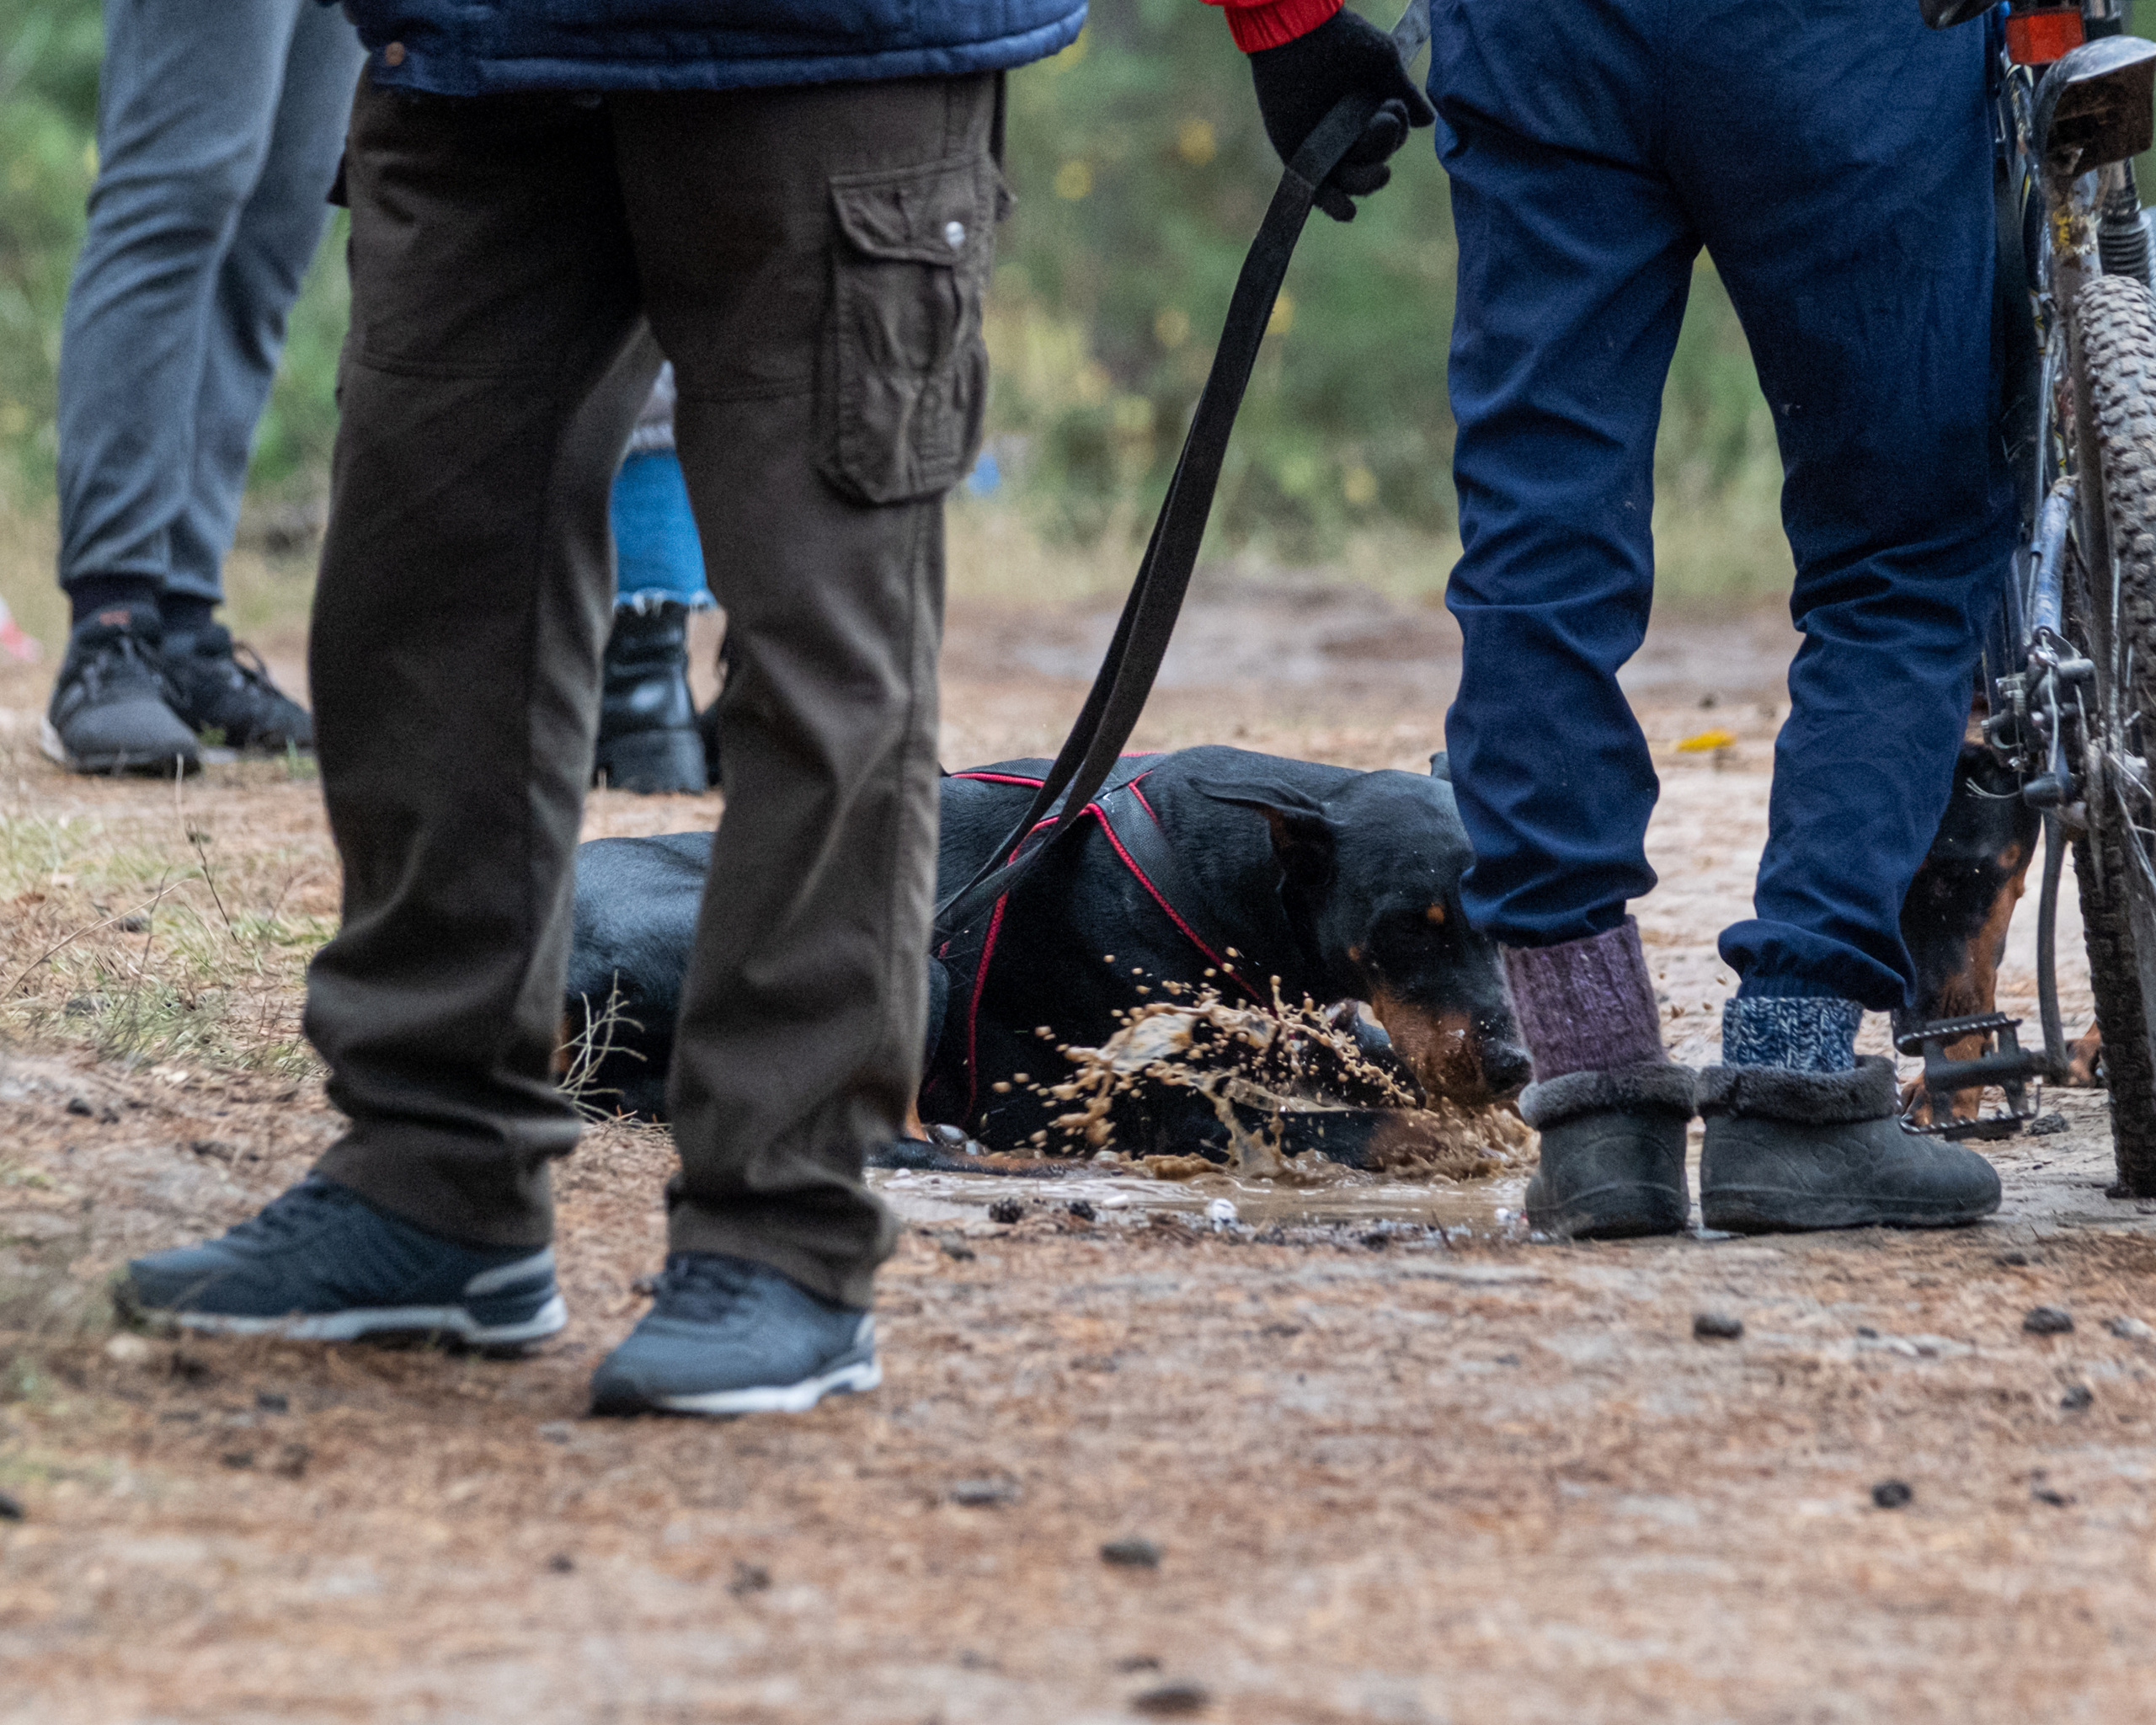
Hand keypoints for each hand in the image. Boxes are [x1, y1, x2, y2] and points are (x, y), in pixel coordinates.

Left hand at [1248, 8, 1435, 221]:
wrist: (1296, 31)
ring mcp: (1322, 146)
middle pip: (1372, 165)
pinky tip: (1348, 212)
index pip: (1387, 144)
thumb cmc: (1341, 39)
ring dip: (1368, 182)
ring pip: (1351, 180)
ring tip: (1380, 173)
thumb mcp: (1381, 63)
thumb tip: (1426, 121)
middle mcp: (1346, 134)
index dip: (1393, 135)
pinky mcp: (1297, 154)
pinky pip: (1316, 189)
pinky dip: (1332, 205)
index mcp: (1366, 115)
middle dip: (1382, 152)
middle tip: (1382, 123)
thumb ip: (1402, 93)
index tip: (1391, 109)